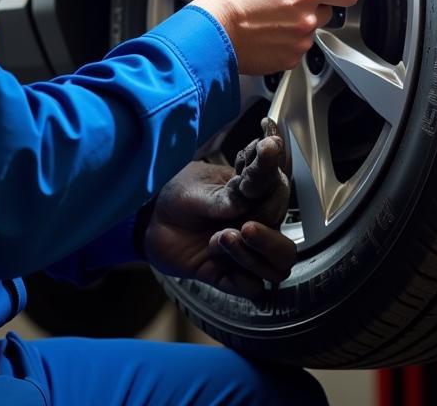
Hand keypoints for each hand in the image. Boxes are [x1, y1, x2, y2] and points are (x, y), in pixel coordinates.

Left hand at [140, 134, 294, 300]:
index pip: (276, 185)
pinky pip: (253, 288)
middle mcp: (256, 222)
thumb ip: (222, 196)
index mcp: (251, 193)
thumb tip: (245, 197)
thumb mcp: (195, 190)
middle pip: (286, 237)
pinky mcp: (229, 274)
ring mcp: (245, 251)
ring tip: (224, 238)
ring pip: (278, 266)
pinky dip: (241, 279)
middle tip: (245, 226)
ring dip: (255, 256)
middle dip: (268, 236)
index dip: (273, 170)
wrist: (149, 222)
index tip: (268, 147)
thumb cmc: (176, 196)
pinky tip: (217, 260)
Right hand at [192, 0, 357, 74]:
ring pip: (310, 30)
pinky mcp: (288, 60)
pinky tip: (266, 31)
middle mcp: (306, 19)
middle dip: (312, 3)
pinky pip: (296, 49)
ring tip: (271, 15)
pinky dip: (286, 41)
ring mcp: (298, 42)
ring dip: (298, 23)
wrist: (210, 33)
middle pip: (327, 10)